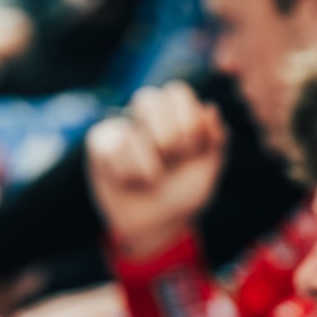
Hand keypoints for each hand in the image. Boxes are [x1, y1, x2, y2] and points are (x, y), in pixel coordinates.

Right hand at [87, 82, 226, 260]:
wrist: (157, 224)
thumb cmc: (183, 193)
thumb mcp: (208, 170)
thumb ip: (216, 139)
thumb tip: (210, 109)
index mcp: (175, 115)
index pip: (177, 92)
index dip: (186, 117)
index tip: (192, 146)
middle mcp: (147, 117)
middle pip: (148, 99)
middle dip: (167, 135)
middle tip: (172, 158)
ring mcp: (121, 128)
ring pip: (129, 131)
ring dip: (148, 163)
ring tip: (153, 178)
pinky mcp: (100, 145)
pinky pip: (111, 149)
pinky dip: (127, 173)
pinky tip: (130, 181)